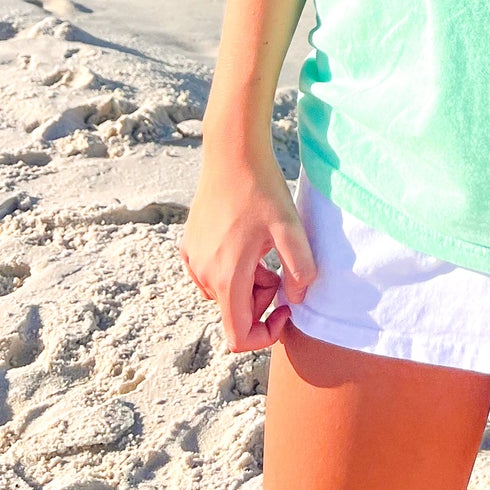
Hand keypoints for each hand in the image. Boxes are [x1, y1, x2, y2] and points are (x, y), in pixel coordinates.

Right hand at [179, 133, 317, 352]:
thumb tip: (296, 299)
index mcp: (227, 277)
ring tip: (264, 250)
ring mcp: (193, 259)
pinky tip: (244, 240)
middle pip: (233, 312)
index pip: (238, 336)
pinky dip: (229, 269)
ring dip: (246, 283)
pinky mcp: (189, 245)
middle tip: (279, 267)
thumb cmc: (263, 188)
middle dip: (260, 301)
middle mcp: (204, 274)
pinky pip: (209, 274)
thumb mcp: (291, 227)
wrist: (232, 152)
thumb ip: (300, 269)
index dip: (265, 334)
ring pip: (222, 293)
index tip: (286, 307)